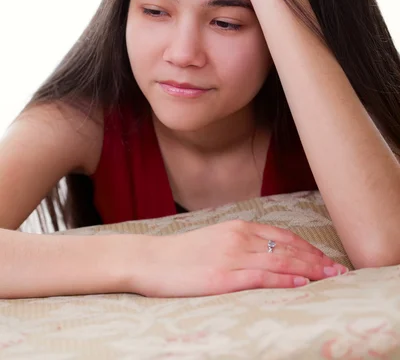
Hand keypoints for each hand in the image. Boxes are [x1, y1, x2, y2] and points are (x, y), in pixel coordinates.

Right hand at [128, 220, 347, 297]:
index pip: (283, 236)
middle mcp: (239, 238)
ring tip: (331, 277)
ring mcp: (231, 257)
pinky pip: (261, 278)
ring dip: (310, 269)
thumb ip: (240, 242)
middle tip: (339, 271)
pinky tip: (302, 284)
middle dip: (317, 259)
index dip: (308, 247)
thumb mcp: (215, 239)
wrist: (149, 259)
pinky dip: (285, 280)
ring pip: (280, 261)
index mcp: (238, 228)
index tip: (326, 258)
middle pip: (287, 247)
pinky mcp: (222, 277)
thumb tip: (266, 251)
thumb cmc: (181, 253)